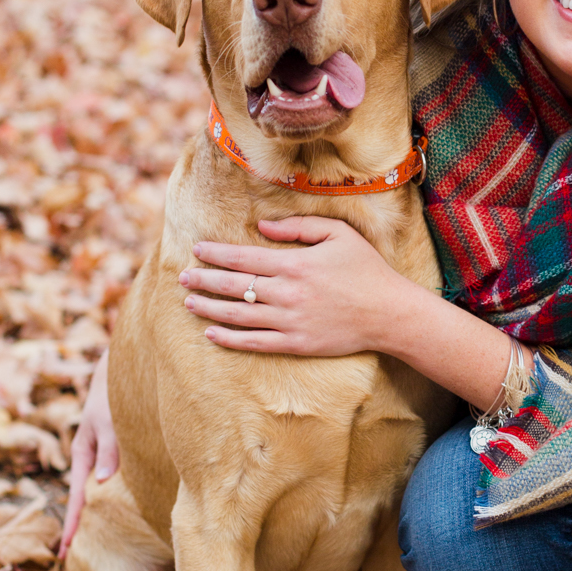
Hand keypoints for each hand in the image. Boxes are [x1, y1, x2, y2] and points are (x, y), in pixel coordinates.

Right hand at [60, 350, 117, 557]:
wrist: (119, 371)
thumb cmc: (112, 395)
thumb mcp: (108, 422)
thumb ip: (108, 449)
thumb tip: (101, 482)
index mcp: (83, 455)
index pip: (76, 499)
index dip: (72, 526)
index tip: (64, 552)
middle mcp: (91, 459)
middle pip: (85, 500)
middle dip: (80, 528)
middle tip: (75, 559)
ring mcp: (103, 457)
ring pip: (99, 492)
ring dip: (98, 515)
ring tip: (98, 542)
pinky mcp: (117, 452)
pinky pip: (113, 480)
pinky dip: (111, 498)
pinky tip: (119, 511)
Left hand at [179, 216, 417, 356]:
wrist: (389, 313)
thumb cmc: (365, 269)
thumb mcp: (338, 234)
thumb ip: (298, 226)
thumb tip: (262, 227)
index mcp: (294, 264)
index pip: (243, 257)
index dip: (216, 254)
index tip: (196, 250)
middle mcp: (287, 293)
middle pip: (234, 286)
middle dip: (204, 281)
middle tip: (183, 278)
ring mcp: (289, 321)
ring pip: (238, 315)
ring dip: (209, 310)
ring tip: (189, 304)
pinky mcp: (296, 344)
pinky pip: (255, 342)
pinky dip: (230, 339)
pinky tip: (211, 334)